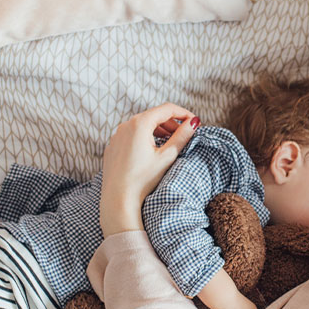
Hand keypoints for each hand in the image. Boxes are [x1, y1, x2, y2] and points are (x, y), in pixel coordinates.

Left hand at [100, 103, 198, 235]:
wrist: (118, 199)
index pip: (167, 109)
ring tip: (171, 142)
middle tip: (185, 134)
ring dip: (159, 130)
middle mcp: (125, 125)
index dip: (183, 113)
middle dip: (172, 122)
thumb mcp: (167, 156)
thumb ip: (182, 136)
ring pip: (142, 125)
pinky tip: (152, 151)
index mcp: (140, 123)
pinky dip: (145, 137)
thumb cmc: (143, 179)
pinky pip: (131, 135)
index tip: (195, 122)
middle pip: (154, 115)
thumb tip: (194, 122)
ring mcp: (117, 135)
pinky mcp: (113, 146)